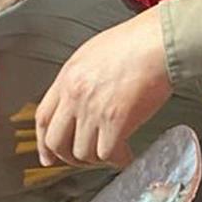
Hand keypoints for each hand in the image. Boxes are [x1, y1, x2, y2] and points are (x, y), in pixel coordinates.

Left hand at [36, 8, 170, 168]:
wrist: (158, 42)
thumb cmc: (135, 43)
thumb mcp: (93, 55)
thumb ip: (80, 80)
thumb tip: (79, 103)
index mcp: (68, 78)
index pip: (44, 118)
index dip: (44, 143)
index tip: (49, 155)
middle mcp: (75, 95)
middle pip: (57, 142)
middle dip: (69, 158)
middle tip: (84, 160)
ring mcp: (93, 109)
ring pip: (82, 153)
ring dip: (97, 160)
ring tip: (111, 153)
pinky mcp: (116, 120)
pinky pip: (108, 154)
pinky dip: (118, 159)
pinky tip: (126, 154)